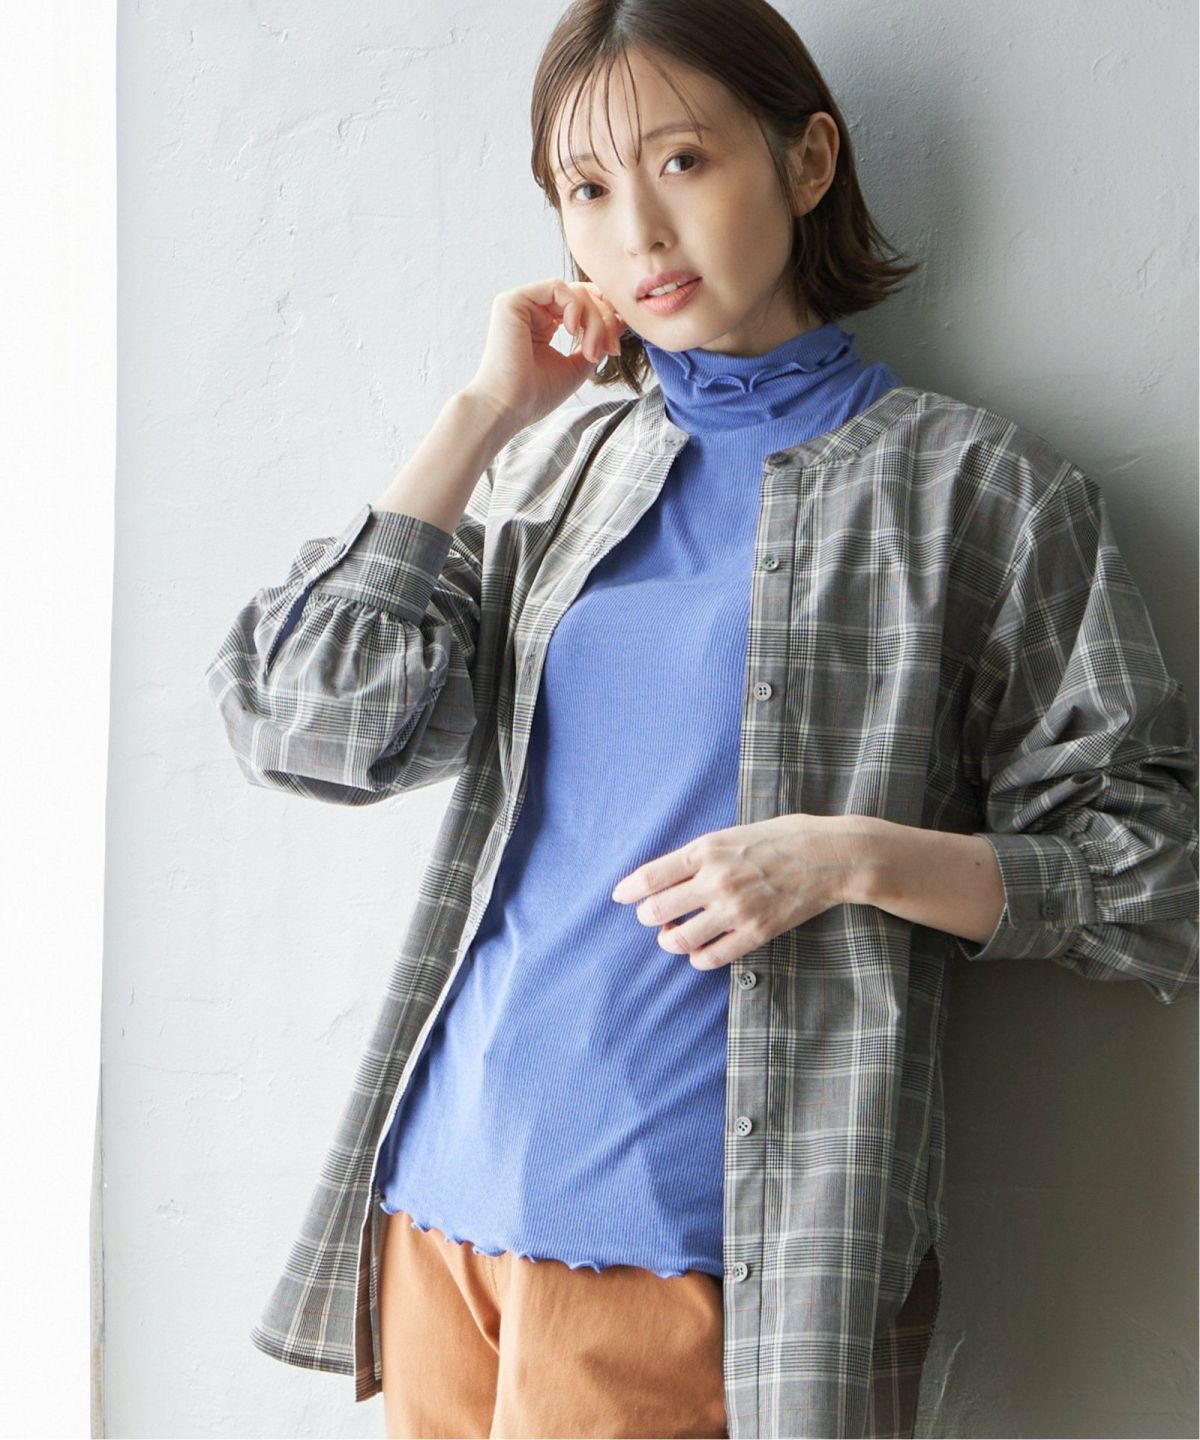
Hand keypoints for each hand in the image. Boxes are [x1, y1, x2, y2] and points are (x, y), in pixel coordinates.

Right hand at [464, 278, 627, 434]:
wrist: (508, 407)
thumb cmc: (536, 394)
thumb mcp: (577, 367)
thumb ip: (595, 343)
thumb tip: (619, 322)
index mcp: (543, 325)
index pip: (581, 307)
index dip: (604, 318)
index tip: (615, 345)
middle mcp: (532, 311)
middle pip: (581, 296)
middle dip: (603, 320)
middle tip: (610, 348)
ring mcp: (522, 304)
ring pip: (573, 292)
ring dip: (592, 319)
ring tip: (592, 349)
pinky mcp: (513, 301)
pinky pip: (556, 287)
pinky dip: (574, 306)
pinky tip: (573, 330)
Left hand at [609, 815, 858, 969]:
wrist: (829, 856)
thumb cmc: (779, 838)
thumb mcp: (730, 833)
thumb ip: (697, 855)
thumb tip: (663, 875)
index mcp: (706, 850)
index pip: (650, 876)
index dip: (628, 890)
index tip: (619, 896)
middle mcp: (715, 881)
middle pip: (656, 912)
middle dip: (647, 917)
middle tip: (654, 917)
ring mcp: (735, 910)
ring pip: (679, 941)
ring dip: (669, 941)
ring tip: (674, 936)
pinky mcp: (755, 933)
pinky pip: (711, 958)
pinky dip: (697, 959)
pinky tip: (699, 951)